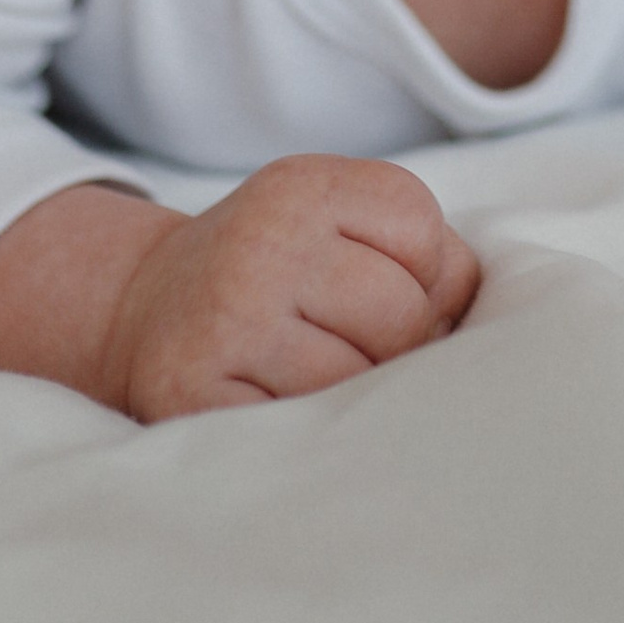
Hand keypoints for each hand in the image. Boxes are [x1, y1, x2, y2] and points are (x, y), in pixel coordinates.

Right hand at [98, 156, 481, 419]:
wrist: (142, 310)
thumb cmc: (273, 270)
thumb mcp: (336, 222)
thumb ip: (422, 251)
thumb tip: (481, 330)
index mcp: (304, 187)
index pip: (424, 233)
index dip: (424, 277)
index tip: (376, 289)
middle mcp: (262, 243)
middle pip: (403, 317)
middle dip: (396, 347)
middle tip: (348, 346)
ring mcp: (226, 322)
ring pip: (360, 384)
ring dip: (354, 397)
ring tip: (311, 376)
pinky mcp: (196, 400)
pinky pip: (304, 434)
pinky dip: (306, 434)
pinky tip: (279, 408)